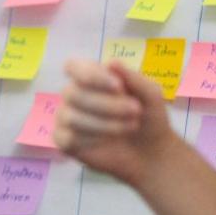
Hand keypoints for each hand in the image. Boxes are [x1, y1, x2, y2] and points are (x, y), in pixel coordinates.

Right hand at [53, 58, 179, 187]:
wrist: (151, 153)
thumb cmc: (148, 117)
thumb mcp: (150, 95)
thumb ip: (133, 78)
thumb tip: (111, 62)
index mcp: (90, 77)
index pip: (73, 67)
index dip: (91, 75)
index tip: (118, 86)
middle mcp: (73, 95)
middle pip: (72, 93)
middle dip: (107, 104)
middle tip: (135, 111)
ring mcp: (67, 118)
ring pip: (70, 117)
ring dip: (103, 123)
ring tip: (130, 127)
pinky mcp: (64, 141)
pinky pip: (67, 138)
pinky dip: (91, 140)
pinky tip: (107, 142)